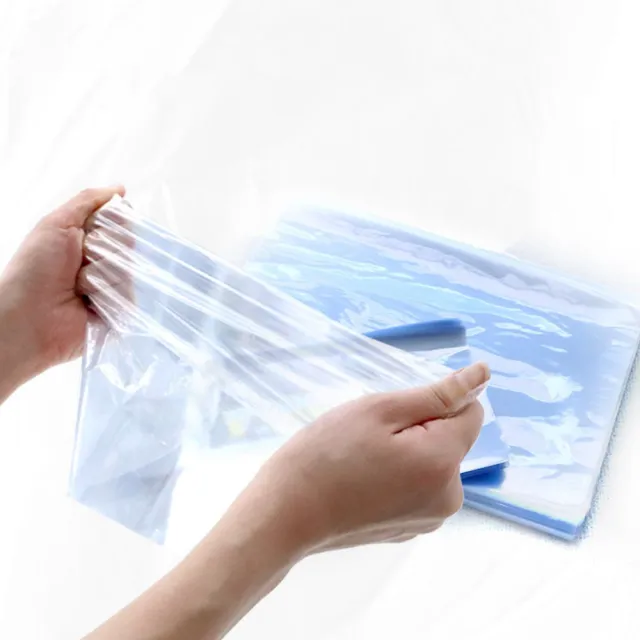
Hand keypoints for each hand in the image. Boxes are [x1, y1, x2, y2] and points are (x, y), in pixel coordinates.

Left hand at [0, 186, 124, 387]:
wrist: (28, 317)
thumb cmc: (34, 269)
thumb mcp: (56, 223)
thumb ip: (87, 201)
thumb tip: (120, 189)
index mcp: (87, 240)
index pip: (120, 222)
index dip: (111, 224)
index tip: (92, 232)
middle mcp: (102, 262)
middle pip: (128, 243)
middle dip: (104, 249)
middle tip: (80, 261)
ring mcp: (111, 287)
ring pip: (129, 268)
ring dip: (102, 274)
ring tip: (80, 286)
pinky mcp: (119, 311)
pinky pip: (130, 293)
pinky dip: (108, 294)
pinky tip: (90, 302)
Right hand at [84, 364, 488, 639]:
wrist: (286, 514)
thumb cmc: (325, 454)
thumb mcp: (378, 410)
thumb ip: (437, 394)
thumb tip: (483, 375)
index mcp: (443, 463)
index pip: (470, 412)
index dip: (433, 403)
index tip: (393, 412)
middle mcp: (449, 497)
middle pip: (451, 439)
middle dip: (419, 428)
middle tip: (370, 435)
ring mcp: (431, 519)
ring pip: (434, 461)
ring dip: (409, 451)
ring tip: (362, 458)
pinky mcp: (411, 529)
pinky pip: (419, 486)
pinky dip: (400, 475)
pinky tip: (363, 480)